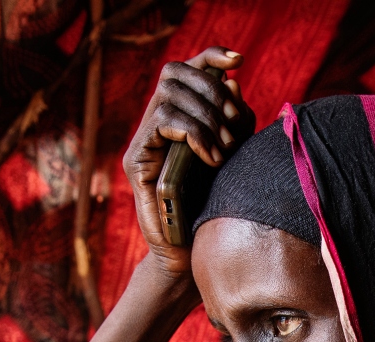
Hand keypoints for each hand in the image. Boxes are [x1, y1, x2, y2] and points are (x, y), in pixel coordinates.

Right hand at [125, 46, 255, 278]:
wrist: (192, 253)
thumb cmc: (214, 209)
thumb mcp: (234, 157)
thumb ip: (234, 122)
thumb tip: (234, 82)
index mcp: (180, 118)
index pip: (188, 69)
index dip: (210, 55)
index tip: (238, 59)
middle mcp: (156, 124)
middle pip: (175, 72)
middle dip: (211, 91)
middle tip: (234, 124)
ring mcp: (144, 140)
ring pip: (169, 94)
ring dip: (205, 116)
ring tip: (224, 149)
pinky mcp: (136, 159)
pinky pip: (162, 120)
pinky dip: (192, 132)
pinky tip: (211, 156)